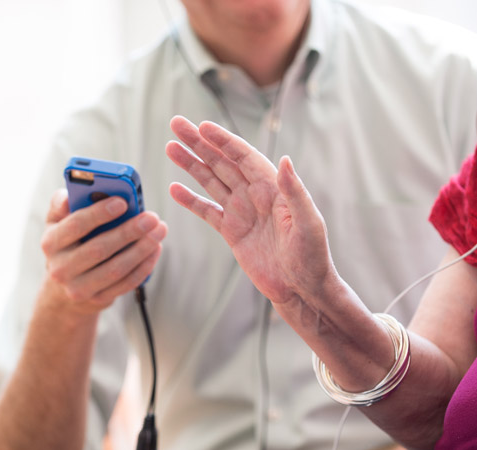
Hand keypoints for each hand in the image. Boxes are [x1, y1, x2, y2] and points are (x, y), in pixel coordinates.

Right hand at [40, 189, 166, 314]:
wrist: (63, 288)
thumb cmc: (67, 244)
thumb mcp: (57, 222)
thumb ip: (61, 203)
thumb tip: (68, 194)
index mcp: (51, 243)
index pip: (75, 226)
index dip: (99, 213)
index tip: (122, 202)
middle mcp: (61, 268)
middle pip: (99, 249)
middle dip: (128, 232)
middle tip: (151, 218)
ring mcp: (79, 288)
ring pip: (115, 269)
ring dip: (141, 249)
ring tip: (159, 231)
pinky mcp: (98, 299)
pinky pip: (125, 283)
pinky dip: (144, 266)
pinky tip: (155, 250)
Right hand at [165, 115, 331, 304]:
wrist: (302, 289)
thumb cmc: (312, 256)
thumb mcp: (308, 223)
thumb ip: (294, 191)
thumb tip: (285, 159)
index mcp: (273, 187)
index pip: (243, 156)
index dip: (222, 140)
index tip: (202, 126)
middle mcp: (254, 194)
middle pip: (221, 162)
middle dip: (199, 143)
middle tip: (177, 125)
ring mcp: (241, 212)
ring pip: (210, 181)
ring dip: (190, 165)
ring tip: (170, 148)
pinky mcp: (231, 232)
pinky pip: (207, 211)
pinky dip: (191, 200)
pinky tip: (175, 189)